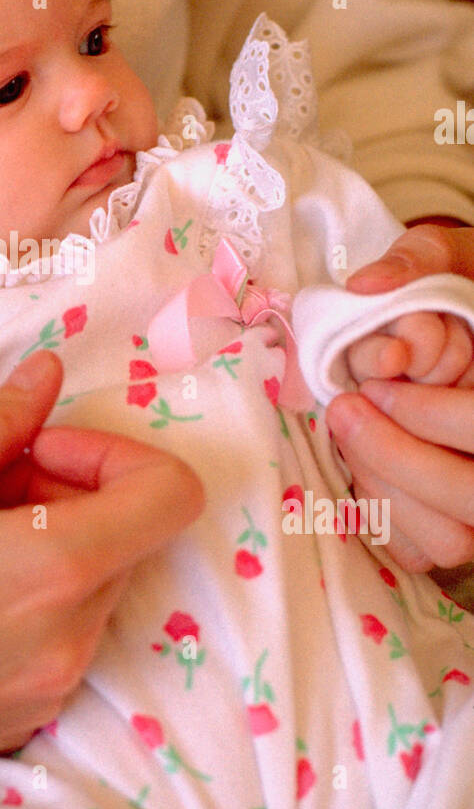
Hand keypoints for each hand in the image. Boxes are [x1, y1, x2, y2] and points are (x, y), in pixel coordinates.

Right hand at [0, 350, 201, 800]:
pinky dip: (32, 604)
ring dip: (50, 548)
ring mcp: (50, 693)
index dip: (118, 454)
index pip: (171, 496)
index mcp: (51, 569)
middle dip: (69, 493)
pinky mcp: (22, 727)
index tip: (43, 451)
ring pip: (93, 590)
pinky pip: (61, 642)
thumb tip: (47, 375)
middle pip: (126, 539)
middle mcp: (70, 640)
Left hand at [328, 224, 473, 571]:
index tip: (375, 384)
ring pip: (450, 538)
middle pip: (469, 496)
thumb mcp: (449, 257)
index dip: (430, 414)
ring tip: (349, 430)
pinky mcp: (454, 526)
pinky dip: (384, 516)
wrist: (456, 319)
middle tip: (346, 409)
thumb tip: (367, 285)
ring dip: (386, 489)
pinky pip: (422, 551)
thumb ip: (418, 260)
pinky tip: (363, 465)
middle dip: (397, 455)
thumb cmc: (456, 289)